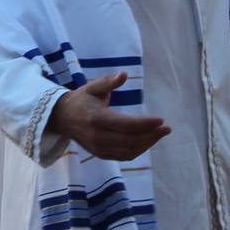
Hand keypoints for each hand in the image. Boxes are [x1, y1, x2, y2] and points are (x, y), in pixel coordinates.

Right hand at [49, 72, 169, 161]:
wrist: (62, 118)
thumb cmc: (81, 100)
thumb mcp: (92, 87)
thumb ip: (108, 82)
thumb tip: (124, 74)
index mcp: (97, 118)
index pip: (126, 125)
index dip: (145, 124)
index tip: (161, 120)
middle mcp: (98, 136)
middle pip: (130, 140)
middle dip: (151, 135)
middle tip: (166, 128)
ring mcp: (99, 147)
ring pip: (129, 150)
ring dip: (148, 144)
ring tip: (160, 134)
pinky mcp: (101, 154)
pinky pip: (124, 156)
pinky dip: (139, 150)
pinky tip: (147, 141)